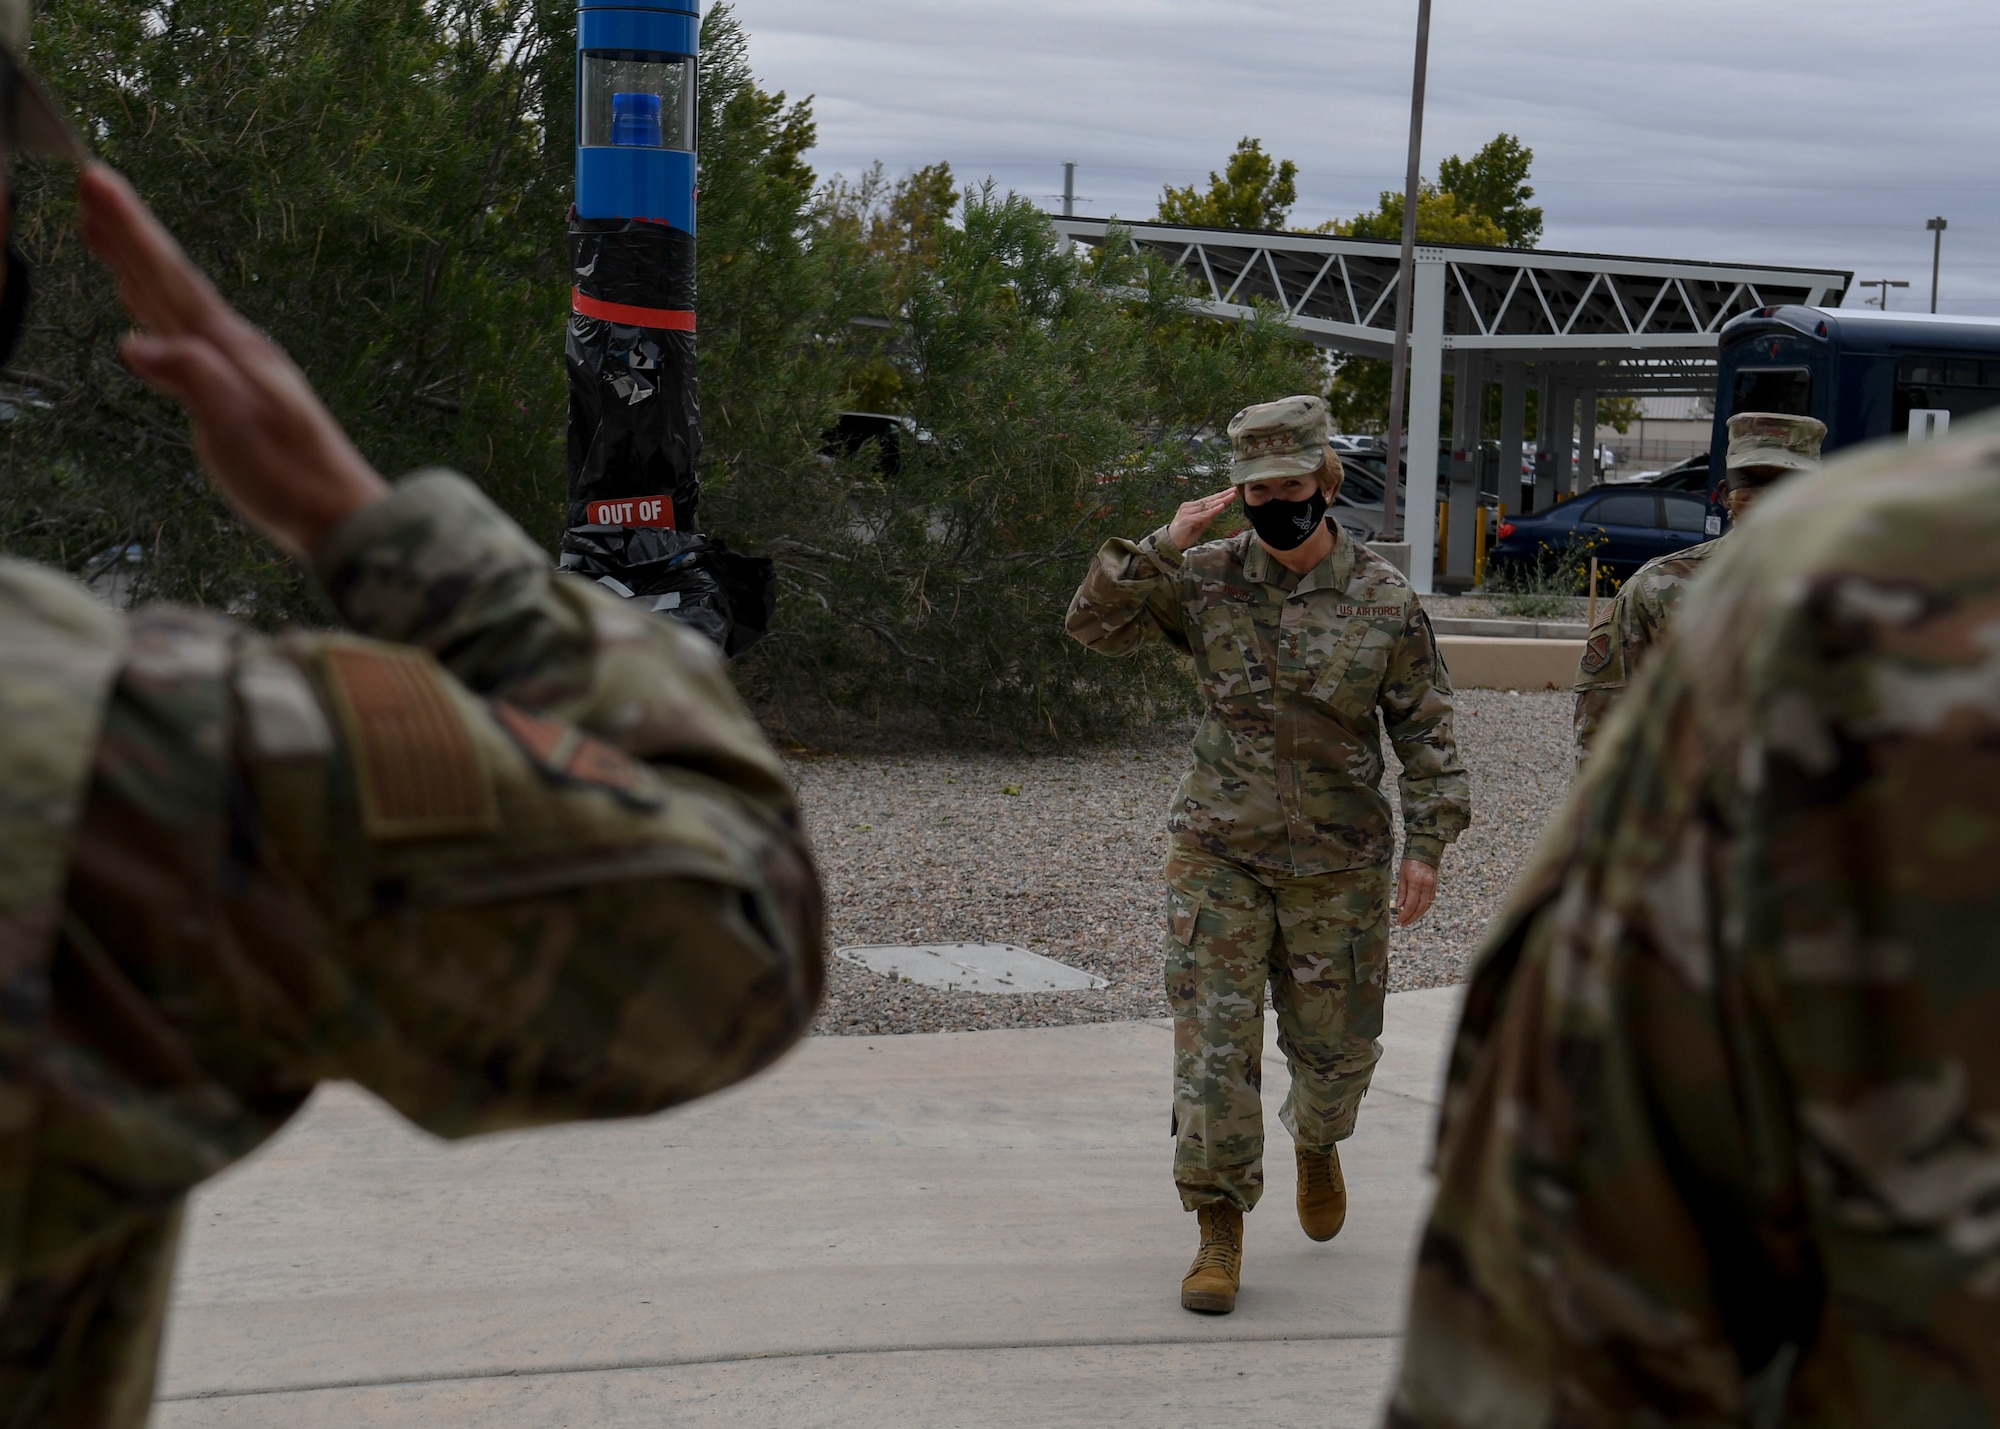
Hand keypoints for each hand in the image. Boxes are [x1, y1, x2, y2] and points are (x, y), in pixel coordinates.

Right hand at [76, 164, 388, 559]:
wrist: (337, 513)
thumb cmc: (291, 476)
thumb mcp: (236, 428)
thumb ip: (191, 379)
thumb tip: (133, 344)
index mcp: (230, 347)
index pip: (171, 276)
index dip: (131, 231)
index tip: (95, 180)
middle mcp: (231, 346)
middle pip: (168, 278)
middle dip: (127, 232)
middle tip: (89, 182)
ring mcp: (232, 366)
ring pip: (170, 301)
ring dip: (134, 263)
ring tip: (99, 227)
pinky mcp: (229, 391)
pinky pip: (178, 333)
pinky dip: (152, 309)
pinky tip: (141, 307)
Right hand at [1166, 487, 1237, 550]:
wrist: (1170, 544)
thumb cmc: (1183, 535)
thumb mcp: (1199, 525)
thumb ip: (1207, 517)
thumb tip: (1217, 510)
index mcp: (1191, 507)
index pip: (1209, 500)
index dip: (1220, 496)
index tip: (1231, 492)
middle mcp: (1189, 507)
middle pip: (1210, 500)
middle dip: (1223, 495)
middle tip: (1234, 490)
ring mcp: (1188, 512)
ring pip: (1208, 505)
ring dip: (1221, 500)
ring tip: (1231, 495)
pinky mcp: (1188, 519)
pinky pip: (1204, 514)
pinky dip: (1214, 510)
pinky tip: (1221, 506)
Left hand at [1393, 859, 1437, 927]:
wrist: (1425, 851)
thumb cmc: (1410, 861)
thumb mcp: (1402, 875)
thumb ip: (1402, 892)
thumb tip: (1399, 906)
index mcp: (1416, 883)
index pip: (1411, 904)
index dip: (1405, 915)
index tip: (1399, 921)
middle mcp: (1426, 887)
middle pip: (1420, 908)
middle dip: (1411, 918)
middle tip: (1403, 924)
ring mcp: (1432, 887)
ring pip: (1426, 906)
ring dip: (1418, 915)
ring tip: (1409, 920)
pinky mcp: (1435, 887)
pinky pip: (1430, 901)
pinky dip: (1423, 908)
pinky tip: (1417, 912)